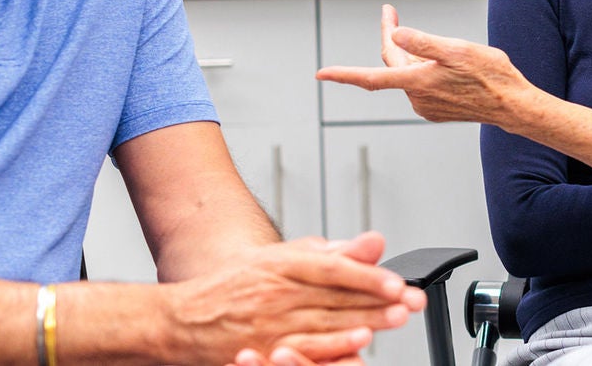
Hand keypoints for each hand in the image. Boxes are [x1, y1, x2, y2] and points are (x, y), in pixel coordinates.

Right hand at [167, 231, 426, 363]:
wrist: (180, 318)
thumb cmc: (235, 286)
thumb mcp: (279, 259)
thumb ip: (328, 252)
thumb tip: (371, 242)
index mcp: (281, 264)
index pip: (333, 268)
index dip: (367, 275)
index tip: (396, 279)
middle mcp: (276, 292)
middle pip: (336, 296)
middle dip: (379, 299)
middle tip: (411, 300)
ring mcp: (269, 323)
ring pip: (325, 322)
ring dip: (364, 321)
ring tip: (395, 318)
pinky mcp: (262, 349)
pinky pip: (303, 348)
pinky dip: (331, 345)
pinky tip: (356, 343)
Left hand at [316, 5, 533, 124]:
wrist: (512, 105)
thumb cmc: (490, 75)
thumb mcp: (458, 50)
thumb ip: (424, 43)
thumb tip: (396, 35)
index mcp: (418, 82)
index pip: (372, 77)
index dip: (344, 75)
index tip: (320, 74)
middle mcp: (417, 98)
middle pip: (393, 64)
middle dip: (391, 39)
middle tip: (391, 12)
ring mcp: (425, 106)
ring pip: (407, 74)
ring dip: (413, 57)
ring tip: (441, 47)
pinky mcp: (435, 110)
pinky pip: (420, 85)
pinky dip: (424, 71)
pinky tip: (445, 67)